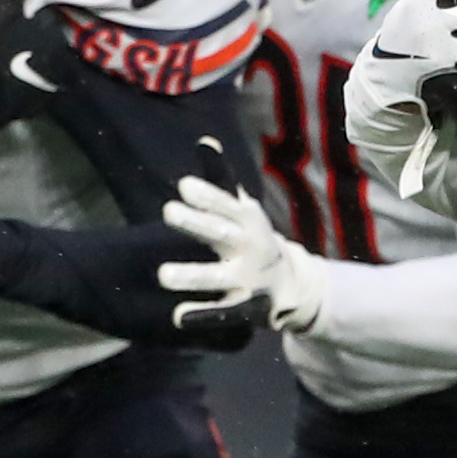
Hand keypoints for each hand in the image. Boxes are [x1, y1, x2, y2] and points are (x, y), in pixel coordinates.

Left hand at [158, 176, 324, 337]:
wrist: (293, 285)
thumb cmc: (253, 238)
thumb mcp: (242, 208)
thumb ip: (221, 178)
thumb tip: (204, 141)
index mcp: (248, 220)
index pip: (227, 204)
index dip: (207, 196)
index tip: (184, 187)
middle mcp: (250, 248)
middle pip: (222, 234)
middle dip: (197, 223)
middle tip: (167, 211)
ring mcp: (248, 279)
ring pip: (218, 277)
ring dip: (193, 276)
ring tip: (163, 276)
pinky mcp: (244, 307)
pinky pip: (222, 312)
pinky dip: (202, 315)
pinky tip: (178, 316)